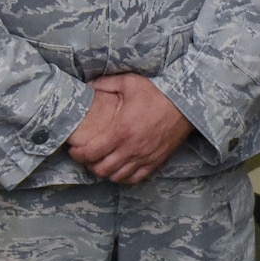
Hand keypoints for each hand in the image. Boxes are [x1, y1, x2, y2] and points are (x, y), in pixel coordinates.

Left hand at [66, 74, 192, 184]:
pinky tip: (120, 170)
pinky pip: (136, 178)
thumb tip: (87, 85)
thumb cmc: (157, 92)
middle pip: (102, 169)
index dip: (78, 155)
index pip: (92, 152)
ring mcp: (145, 157)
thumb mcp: (129, 82)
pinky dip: (124, 177)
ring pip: (118, 176)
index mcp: (121, 130)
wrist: (186, 103)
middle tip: (86, 157)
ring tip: (100, 164)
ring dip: (106, 173)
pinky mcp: (156, 162)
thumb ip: (105, 84)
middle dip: (89, 165)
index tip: (73, 151)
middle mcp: (131, 148)